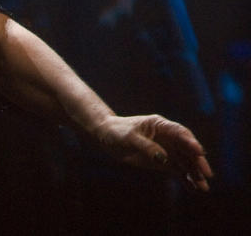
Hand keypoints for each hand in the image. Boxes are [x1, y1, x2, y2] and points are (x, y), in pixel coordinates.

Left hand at [93, 114, 212, 191]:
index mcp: (161, 125)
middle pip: (187, 149)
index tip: (200, 152)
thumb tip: (163, 158)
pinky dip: (186, 179)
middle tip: (207, 174)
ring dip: (195, 173)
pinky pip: (178, 170)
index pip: (180, 133)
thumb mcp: (130, 138)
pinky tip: (194, 189)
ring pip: (185, 161)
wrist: (107, 137)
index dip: (191, 142)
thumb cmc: (117, 132)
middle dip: (198, 161)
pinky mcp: (163, 161)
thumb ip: (146, 147)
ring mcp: (167, 149)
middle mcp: (168, 137)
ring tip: (203, 187)